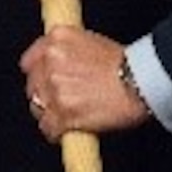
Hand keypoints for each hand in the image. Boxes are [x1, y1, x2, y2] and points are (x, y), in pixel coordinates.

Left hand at [19, 27, 151, 142]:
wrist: (141, 83)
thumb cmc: (127, 65)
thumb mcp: (93, 42)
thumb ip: (69, 51)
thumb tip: (57, 66)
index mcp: (58, 39)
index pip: (30, 60)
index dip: (37, 74)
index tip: (42, 82)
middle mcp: (52, 61)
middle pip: (33, 86)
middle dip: (45, 95)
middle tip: (60, 102)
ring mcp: (55, 88)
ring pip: (38, 108)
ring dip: (49, 114)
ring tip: (65, 117)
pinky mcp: (62, 113)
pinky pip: (48, 127)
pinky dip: (56, 133)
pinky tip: (66, 131)